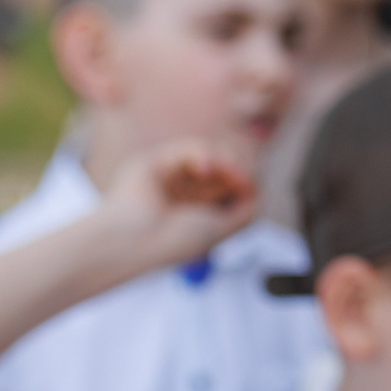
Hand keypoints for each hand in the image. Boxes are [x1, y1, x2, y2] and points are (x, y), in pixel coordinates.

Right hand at [94, 140, 259, 275]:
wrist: (135, 242)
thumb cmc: (170, 243)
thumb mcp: (220, 230)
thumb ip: (245, 210)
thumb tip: (255, 187)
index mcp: (194, 213)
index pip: (227, 187)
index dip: (242, 182)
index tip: (249, 188)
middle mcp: (181, 194)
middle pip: (220, 169)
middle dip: (235, 170)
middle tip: (240, 178)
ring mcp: (169, 177)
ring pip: (208, 155)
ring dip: (224, 161)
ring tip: (227, 171)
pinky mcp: (154, 162)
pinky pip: (189, 147)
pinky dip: (203, 153)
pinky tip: (206, 167)